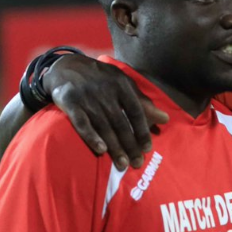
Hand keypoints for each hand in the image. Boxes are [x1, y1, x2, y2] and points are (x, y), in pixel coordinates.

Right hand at [43, 54, 169, 170]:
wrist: (66, 66)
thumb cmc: (101, 78)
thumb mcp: (123, 83)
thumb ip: (142, 102)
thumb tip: (165, 119)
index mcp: (121, 85)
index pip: (136, 112)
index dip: (142, 131)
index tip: (147, 149)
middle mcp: (105, 91)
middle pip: (121, 123)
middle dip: (130, 145)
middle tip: (137, 163)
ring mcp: (87, 97)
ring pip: (104, 126)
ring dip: (114, 147)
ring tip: (123, 165)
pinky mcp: (70, 103)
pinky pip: (82, 123)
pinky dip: (91, 137)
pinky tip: (101, 150)